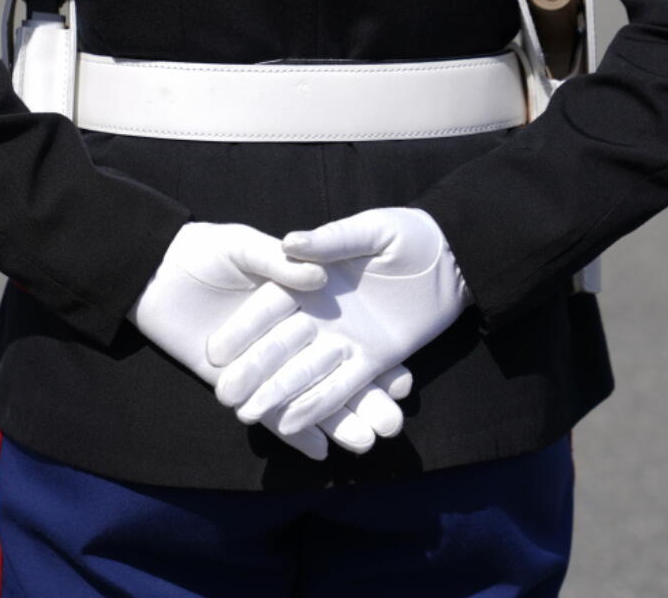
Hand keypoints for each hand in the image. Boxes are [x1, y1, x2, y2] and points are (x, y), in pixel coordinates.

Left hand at [129, 221, 409, 458]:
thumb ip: (274, 260)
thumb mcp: (240, 245)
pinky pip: (270, 412)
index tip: (403, 379)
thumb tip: (316, 278)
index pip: (345, 331)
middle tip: (393, 423)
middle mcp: (290, 334)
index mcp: (298, 299)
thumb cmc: (200, 251)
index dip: (375, 354)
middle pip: (334, 371)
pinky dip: (294, 431)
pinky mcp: (239, 384)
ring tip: (366, 443)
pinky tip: (320, 451)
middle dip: (364, 399)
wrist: (152, 274)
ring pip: (307, 396)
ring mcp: (265, 363)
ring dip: (336, 422)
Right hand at [210, 207, 470, 434]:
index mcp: (310, 278)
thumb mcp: (373, 231)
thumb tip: (291, 242)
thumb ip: (332, 239)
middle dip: (253, 372)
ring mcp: (343, 340)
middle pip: (279, 347)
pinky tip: (309, 435)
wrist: (453, 256)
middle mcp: (320, 314)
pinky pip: (343, 388)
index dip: (242, 328)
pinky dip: (325, 410)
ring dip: (282, 397)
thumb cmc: (410, 235)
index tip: (214, 353)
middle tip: (226, 398)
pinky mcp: (370, 359)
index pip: (267, 307)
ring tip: (252, 419)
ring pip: (307, 374)